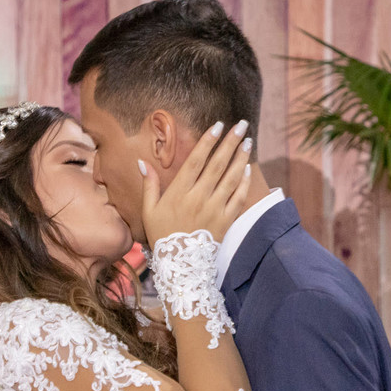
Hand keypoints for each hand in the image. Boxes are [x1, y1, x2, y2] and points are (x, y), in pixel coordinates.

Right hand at [141, 120, 252, 244]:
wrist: (179, 265)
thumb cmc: (162, 235)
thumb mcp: (149, 210)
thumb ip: (149, 185)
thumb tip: (142, 162)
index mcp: (179, 193)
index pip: (196, 161)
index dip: (207, 142)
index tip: (217, 125)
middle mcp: (198, 198)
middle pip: (217, 165)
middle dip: (230, 143)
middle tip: (241, 125)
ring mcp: (214, 209)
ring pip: (230, 179)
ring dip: (240, 158)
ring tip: (248, 142)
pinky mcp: (225, 221)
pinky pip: (237, 199)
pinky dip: (244, 184)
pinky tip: (248, 169)